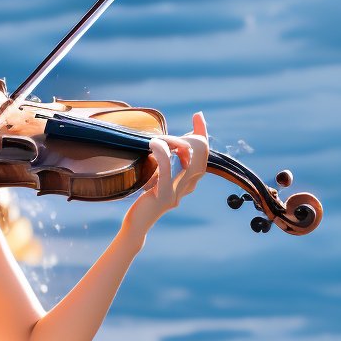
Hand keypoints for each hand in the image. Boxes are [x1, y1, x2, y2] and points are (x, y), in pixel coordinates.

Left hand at [120, 110, 208, 248]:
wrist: (137, 224)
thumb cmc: (144, 198)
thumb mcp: (157, 174)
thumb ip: (166, 159)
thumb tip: (166, 139)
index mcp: (190, 180)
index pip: (203, 153)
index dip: (202, 133)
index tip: (198, 116)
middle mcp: (189, 186)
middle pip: (200, 153)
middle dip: (188, 138)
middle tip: (165, 137)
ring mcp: (179, 192)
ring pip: (187, 158)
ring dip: (172, 143)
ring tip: (155, 141)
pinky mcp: (166, 196)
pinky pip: (167, 167)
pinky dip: (162, 151)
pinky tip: (153, 143)